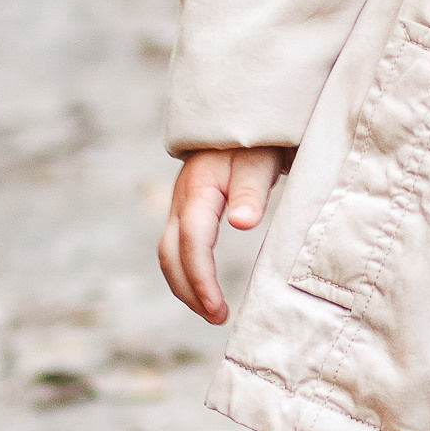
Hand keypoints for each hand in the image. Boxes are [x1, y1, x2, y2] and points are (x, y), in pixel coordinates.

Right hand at [159, 146, 288, 324]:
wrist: (242, 113)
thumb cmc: (257, 139)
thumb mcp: (260, 160)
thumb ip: (251, 191)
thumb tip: (242, 224)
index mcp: (199, 189)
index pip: (192, 243)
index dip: (201, 279)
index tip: (218, 308)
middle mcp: (182, 199)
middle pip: (171, 254)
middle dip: (189, 290)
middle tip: (218, 317)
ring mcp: (181, 204)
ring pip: (169, 253)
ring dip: (185, 286)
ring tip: (213, 311)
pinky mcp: (188, 208)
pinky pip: (178, 246)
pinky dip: (187, 271)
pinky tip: (205, 288)